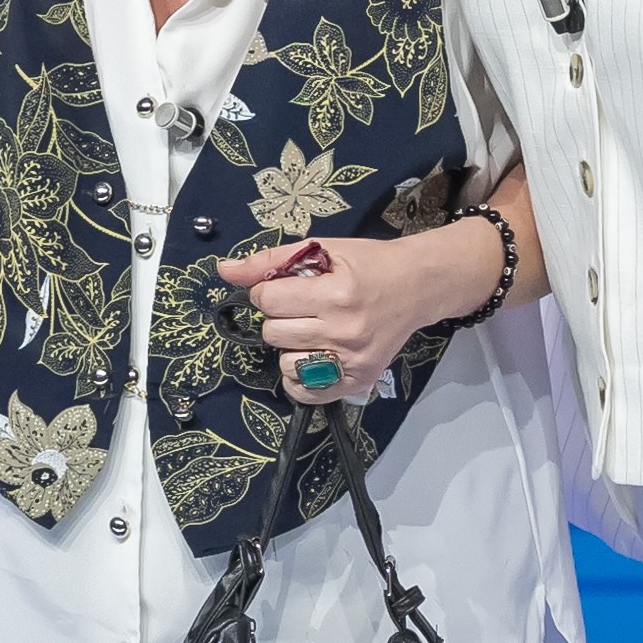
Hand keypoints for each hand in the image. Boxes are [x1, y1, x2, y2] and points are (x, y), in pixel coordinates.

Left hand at [218, 235, 455, 405]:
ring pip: (285, 363)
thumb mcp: (324, 250)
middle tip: (302, 307)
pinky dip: (299, 377)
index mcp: (336, 294)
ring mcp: (352, 359)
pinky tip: (310, 356)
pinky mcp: (359, 380)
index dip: (267, 290)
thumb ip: (271, 261)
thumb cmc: (370, 264)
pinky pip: (306, 392)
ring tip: (310, 331)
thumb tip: (224, 271)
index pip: (268, 300)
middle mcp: (345, 330)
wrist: (419, 286)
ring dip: (289, 347)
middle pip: (273, 333)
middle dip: (279, 317)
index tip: (286, 287)